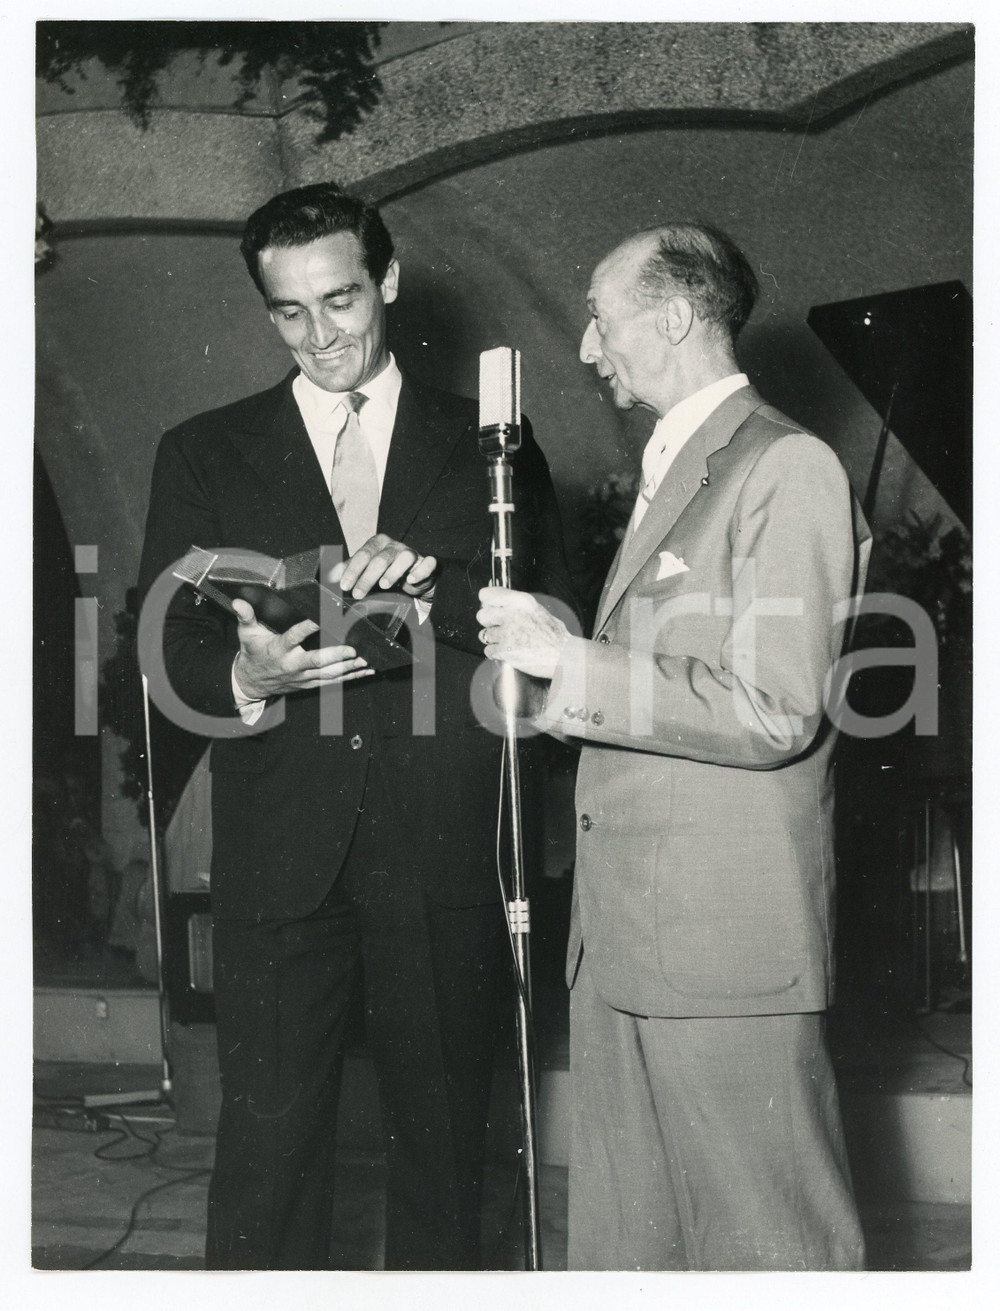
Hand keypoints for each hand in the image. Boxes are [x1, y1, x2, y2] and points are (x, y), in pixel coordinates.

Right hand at [231, 599, 372, 699]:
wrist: (251, 682)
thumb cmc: (253, 653)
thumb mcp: (246, 633)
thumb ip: (245, 616)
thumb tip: (238, 601)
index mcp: (279, 649)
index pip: (294, 637)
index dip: (307, 629)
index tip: (320, 620)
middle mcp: (292, 664)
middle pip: (316, 661)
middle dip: (335, 656)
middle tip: (352, 649)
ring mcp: (302, 676)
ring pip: (328, 674)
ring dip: (348, 668)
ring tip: (365, 660)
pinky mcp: (309, 683)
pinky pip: (332, 681)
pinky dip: (350, 677)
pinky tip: (364, 671)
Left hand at [327, 535, 437, 600]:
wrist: (411, 577)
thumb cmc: (384, 571)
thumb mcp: (365, 569)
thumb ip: (349, 570)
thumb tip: (329, 575)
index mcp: (377, 544)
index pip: (363, 554)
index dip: (352, 570)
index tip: (344, 585)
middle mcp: (394, 546)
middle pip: (380, 558)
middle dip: (367, 577)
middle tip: (358, 594)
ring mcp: (412, 553)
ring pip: (404, 557)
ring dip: (393, 571)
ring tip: (384, 585)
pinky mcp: (426, 563)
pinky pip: (427, 563)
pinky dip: (420, 571)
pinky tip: (411, 580)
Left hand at [476, 586, 568, 680]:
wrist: (563, 655)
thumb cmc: (554, 635)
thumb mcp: (537, 609)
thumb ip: (516, 604)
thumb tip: (496, 601)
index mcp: (520, 601)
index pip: (487, 595)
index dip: (487, 603)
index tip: (490, 607)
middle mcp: (512, 614)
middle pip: (481, 615)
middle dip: (489, 622)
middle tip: (499, 627)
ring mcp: (507, 633)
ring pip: (484, 634)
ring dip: (493, 639)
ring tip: (508, 641)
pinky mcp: (505, 650)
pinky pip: (488, 651)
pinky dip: (496, 653)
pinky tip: (508, 651)